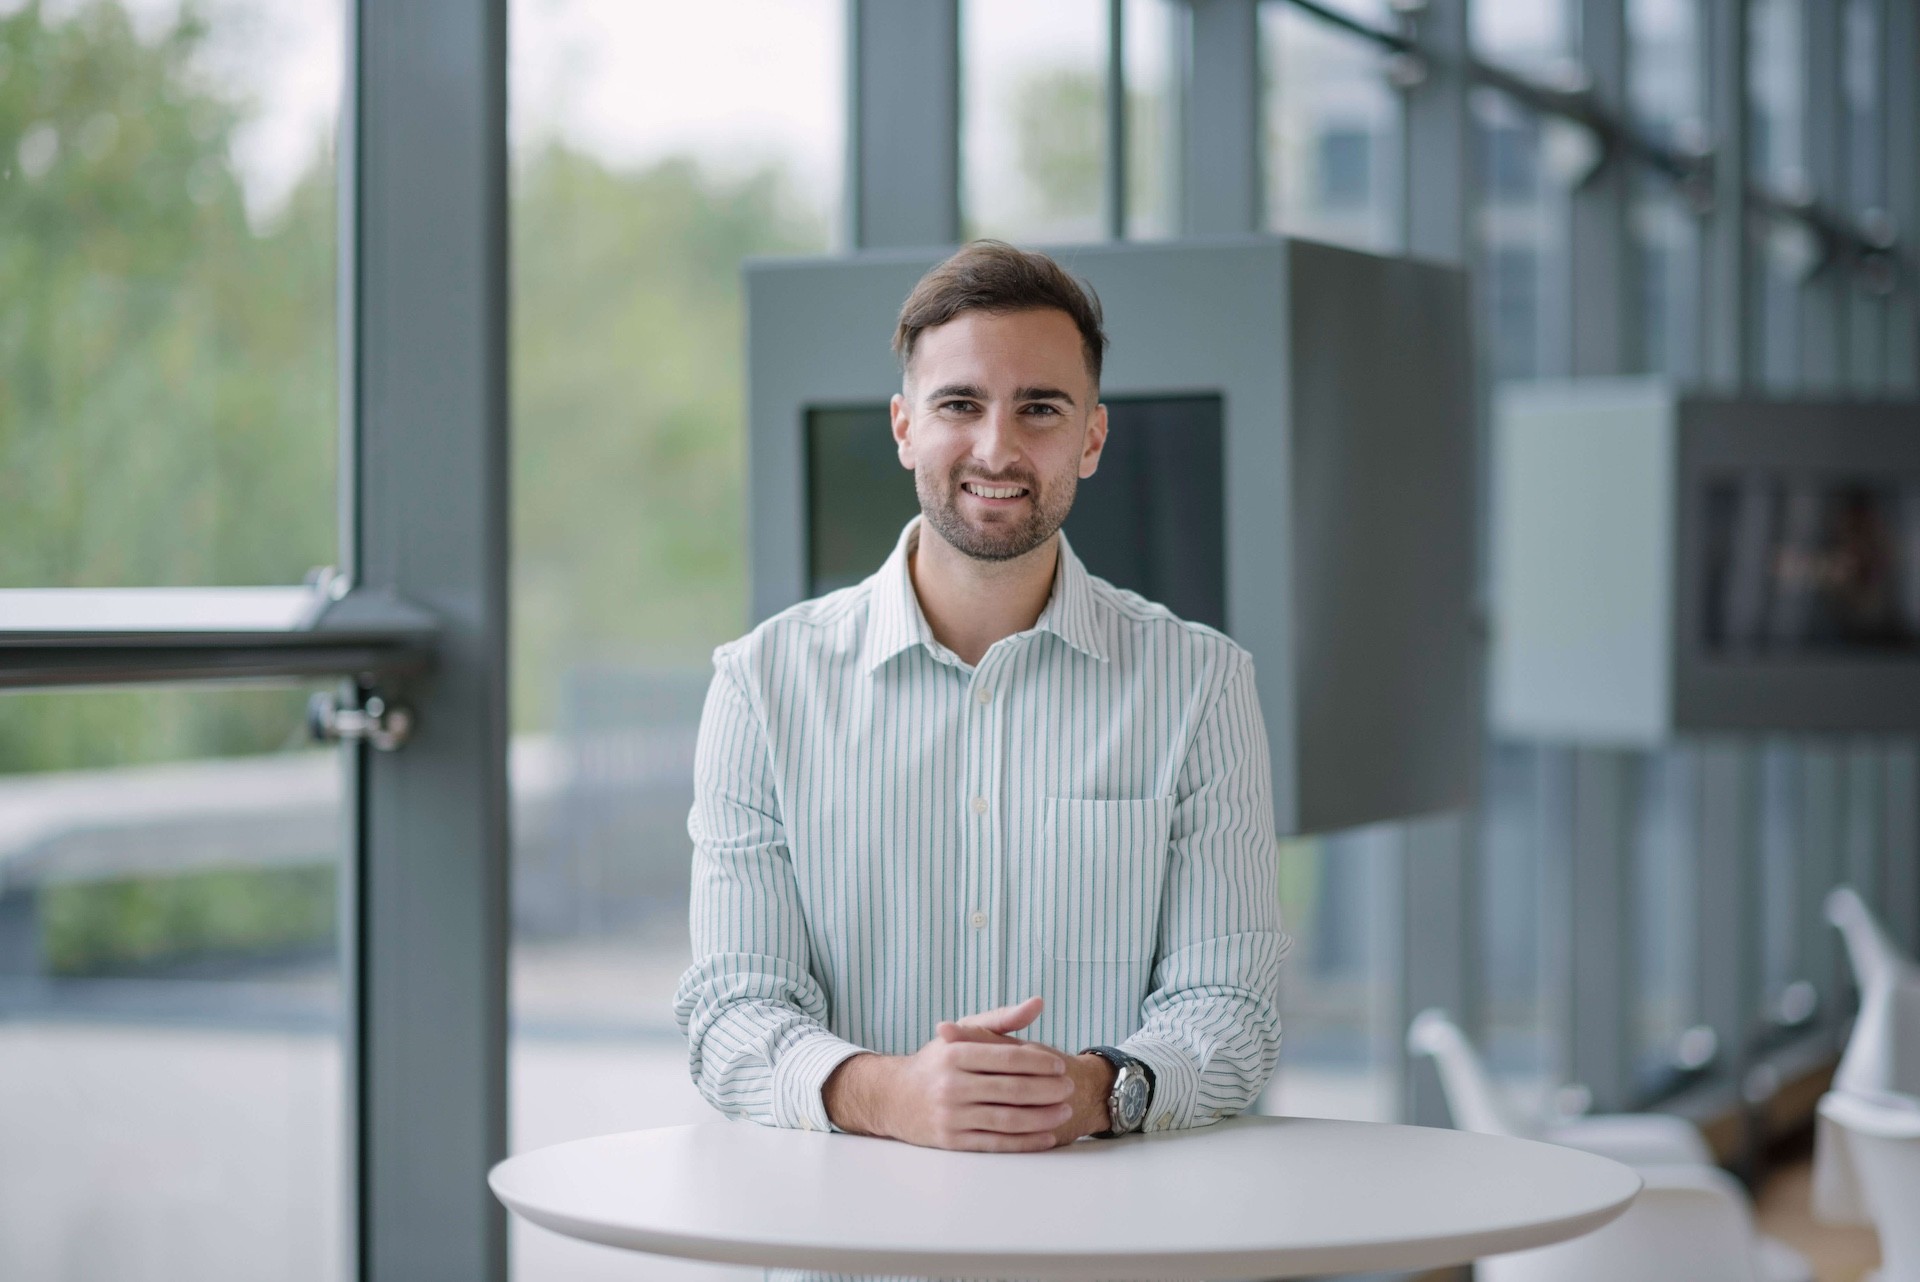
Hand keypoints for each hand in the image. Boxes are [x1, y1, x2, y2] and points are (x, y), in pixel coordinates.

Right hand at [937, 1010, 1117, 1145]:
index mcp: (954, 1053)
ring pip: (1008, 1119)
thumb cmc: (936, 1063)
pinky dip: (1025, 1142)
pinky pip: (996, 1143)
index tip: (1059, 1065)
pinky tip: (1046, 1137)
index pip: (1007, 1059)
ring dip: (1042, 1118)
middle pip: (1012, 1090)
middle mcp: (951, 1085)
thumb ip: (1001, 1019)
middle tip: (1069, 1088)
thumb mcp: (962, 1033)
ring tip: (1065, 1112)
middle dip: (1047, 1090)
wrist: (893, 1098)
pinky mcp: (952, 1141)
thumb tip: (1038, 1003)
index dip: (1039, 1063)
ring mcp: (951, 1115)